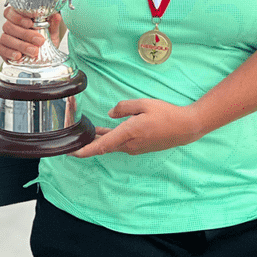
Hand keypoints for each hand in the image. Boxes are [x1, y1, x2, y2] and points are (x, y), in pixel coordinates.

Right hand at [0, 7, 61, 60]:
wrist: (43, 57)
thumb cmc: (44, 41)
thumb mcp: (51, 32)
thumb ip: (53, 23)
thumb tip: (56, 15)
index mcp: (19, 18)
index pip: (11, 11)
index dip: (18, 16)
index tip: (30, 23)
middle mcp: (10, 26)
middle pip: (9, 26)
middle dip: (25, 34)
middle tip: (39, 41)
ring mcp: (5, 38)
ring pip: (5, 38)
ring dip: (21, 45)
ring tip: (33, 51)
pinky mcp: (2, 50)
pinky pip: (0, 48)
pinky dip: (9, 52)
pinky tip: (19, 56)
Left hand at [71, 99, 204, 156]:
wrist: (185, 127)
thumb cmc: (166, 114)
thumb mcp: (143, 104)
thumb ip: (124, 107)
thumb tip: (110, 114)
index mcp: (128, 134)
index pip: (101, 146)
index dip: (84, 150)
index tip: (71, 153)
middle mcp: (130, 145)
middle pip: (104, 146)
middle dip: (88, 144)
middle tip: (73, 141)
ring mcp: (135, 148)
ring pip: (112, 144)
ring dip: (101, 139)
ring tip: (88, 132)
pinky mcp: (140, 147)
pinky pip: (121, 143)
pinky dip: (111, 138)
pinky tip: (106, 131)